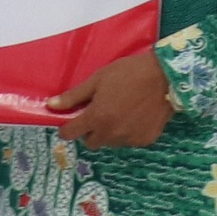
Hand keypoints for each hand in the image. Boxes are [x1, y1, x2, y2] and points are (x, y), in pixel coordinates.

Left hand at [48, 51, 177, 148]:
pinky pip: (129, 141)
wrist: (166, 77)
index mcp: (96, 118)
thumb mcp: (98, 80)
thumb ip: (74, 96)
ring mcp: (129, 139)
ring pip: (111, 142)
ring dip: (110, 131)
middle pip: (91, 142)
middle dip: (91, 131)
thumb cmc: (129, 73)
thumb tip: (51, 106)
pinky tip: (136, 115)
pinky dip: (129, 132)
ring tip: (121, 111)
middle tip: (100, 113)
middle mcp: (111, 133)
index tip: (71, 122)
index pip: (70, 134)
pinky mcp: (145, 140)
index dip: (67, 128)